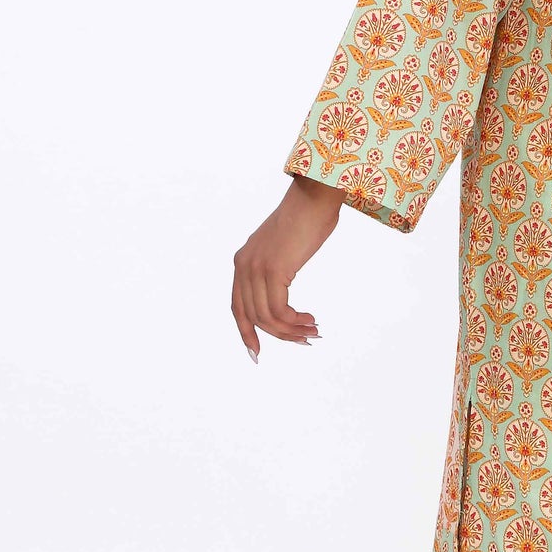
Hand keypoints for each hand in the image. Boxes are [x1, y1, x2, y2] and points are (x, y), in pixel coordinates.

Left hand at [231, 176, 343, 357]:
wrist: (314, 197)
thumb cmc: (306, 219)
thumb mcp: (283, 248)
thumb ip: (276, 268)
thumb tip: (282, 289)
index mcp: (243, 262)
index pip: (237, 307)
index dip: (246, 333)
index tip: (257, 353)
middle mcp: (244, 266)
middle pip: (253, 317)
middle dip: (280, 335)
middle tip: (306, 340)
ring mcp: (257, 267)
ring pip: (267, 316)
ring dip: (292, 330)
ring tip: (312, 331)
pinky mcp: (274, 269)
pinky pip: (279, 309)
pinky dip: (294, 320)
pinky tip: (310, 318)